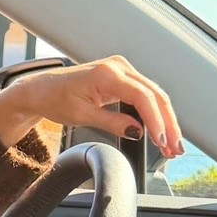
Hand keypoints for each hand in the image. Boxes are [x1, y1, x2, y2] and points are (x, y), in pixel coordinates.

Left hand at [0, 57, 183, 160]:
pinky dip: (155, 115)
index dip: (156, 120)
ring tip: (171, 147)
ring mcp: (122, 70)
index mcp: (107, 73)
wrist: (41, 89)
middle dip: (168, 124)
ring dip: (165, 122)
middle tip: (175, 149)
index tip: (162, 141)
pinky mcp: (123, 78)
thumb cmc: (54, 98)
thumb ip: (111, 122)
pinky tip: (160, 133)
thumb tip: (138, 132)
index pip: (142, 96)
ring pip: (154, 96)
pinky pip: (145, 96)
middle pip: (155, 96)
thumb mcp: (81, 115)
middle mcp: (119, 67)